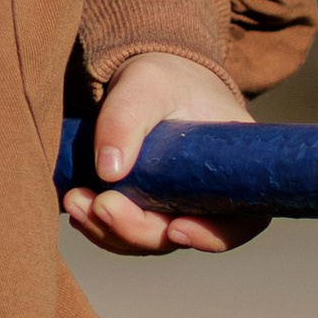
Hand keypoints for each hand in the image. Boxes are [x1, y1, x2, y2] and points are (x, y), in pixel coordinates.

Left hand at [63, 48, 262, 255]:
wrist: (145, 80)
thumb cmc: (162, 77)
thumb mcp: (146, 84)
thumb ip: (127, 119)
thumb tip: (109, 172)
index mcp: (234, 168)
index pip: (242, 220)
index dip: (214, 236)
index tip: (176, 228)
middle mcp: (210, 196)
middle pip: (180, 236)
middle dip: (137, 230)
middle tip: (100, 205)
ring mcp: (176, 206)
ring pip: (147, 240)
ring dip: (109, 231)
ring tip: (75, 200)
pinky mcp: (146, 208)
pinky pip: (125, 232)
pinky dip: (99, 226)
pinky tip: (76, 206)